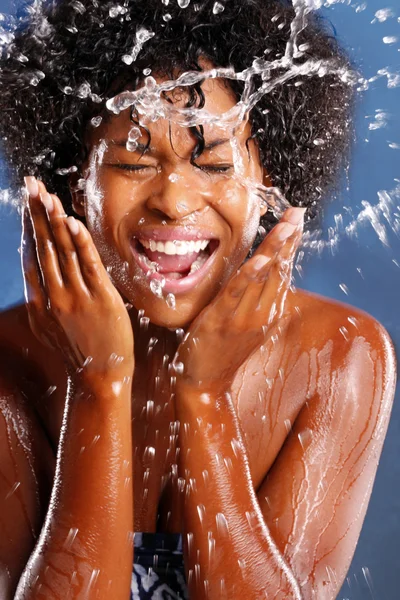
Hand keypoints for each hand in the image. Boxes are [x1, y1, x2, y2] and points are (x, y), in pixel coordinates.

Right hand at [21, 177, 133, 375]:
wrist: (99, 378)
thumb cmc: (79, 351)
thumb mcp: (51, 326)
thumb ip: (44, 299)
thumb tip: (39, 275)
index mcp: (40, 301)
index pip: (32, 255)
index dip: (28, 226)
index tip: (26, 203)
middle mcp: (54, 296)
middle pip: (43, 247)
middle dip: (36, 213)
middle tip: (30, 185)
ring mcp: (76, 298)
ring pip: (62, 251)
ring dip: (54, 221)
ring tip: (47, 194)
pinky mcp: (100, 299)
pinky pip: (88, 265)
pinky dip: (80, 242)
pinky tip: (71, 222)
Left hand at [173, 207, 304, 393]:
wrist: (205, 384)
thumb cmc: (221, 351)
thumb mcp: (243, 323)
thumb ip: (253, 299)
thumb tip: (258, 276)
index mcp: (266, 311)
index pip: (282, 271)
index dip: (290, 245)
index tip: (298, 220)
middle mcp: (261, 313)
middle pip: (278, 270)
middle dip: (288, 239)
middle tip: (298, 213)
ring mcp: (243, 318)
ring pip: (263, 278)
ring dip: (275, 250)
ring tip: (288, 227)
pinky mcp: (221, 321)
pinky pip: (237, 294)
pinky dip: (250, 276)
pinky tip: (261, 259)